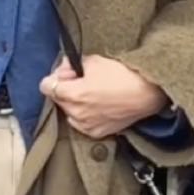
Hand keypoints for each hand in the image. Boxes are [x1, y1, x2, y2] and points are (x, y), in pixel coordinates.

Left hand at [38, 54, 167, 139]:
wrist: (147, 92)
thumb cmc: (124, 75)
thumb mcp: (94, 61)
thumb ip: (72, 65)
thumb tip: (64, 67)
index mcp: (73, 94)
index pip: (46, 86)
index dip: (55, 77)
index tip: (66, 74)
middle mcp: (76, 114)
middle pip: (57, 99)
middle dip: (65, 89)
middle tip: (82, 80)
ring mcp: (86, 126)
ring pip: (69, 113)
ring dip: (74, 103)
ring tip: (92, 93)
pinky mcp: (97, 133)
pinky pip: (81, 124)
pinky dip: (85, 115)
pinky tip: (98, 105)